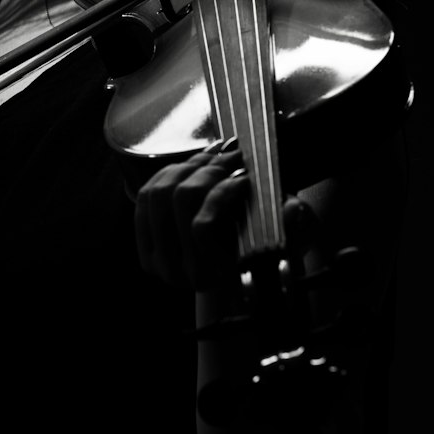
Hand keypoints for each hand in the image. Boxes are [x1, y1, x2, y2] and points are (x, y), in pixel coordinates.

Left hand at [134, 142, 311, 300]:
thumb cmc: (262, 250)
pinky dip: (171, 171)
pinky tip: (196, 165)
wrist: (235, 266)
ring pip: (160, 191)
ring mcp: (154, 255)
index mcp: (208, 277)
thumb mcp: (286, 239)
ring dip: (190, 166)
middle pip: (179, 200)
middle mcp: (175, 272)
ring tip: (217, 156)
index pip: (201, 226)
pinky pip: (148, 193)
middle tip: (233, 157)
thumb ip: (291, 226)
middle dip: (209, 170)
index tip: (244, 176)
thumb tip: (290, 210)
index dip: (223, 192)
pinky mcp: (142, 237)